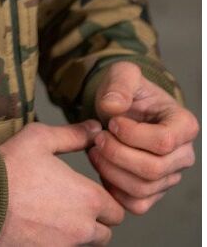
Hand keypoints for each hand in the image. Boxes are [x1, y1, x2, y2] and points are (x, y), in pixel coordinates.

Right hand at [0, 119, 124, 244]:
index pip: (117, 209)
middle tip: (74, 202)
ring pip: (84, 243)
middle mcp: (83, 227)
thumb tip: (94, 130)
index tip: (89, 190)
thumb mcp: (40, 138)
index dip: (105, 198)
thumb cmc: (11, 166)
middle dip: (95, 219)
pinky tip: (39, 223)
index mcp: (88, 198)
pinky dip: (56, 239)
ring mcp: (65, 245)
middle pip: (105, 231)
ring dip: (77, 231)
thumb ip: (73, 135)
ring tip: (54, 212)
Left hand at [86, 61, 198, 215]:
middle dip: (117, 154)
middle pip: (153, 169)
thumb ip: (119, 84)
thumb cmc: (126, 91)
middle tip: (97, 138)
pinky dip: (114, 189)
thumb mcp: (122, 74)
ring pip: (143, 189)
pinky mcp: (153, 192)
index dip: (132, 135)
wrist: (119, 109)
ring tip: (95, 149)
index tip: (113, 122)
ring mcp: (170, 176)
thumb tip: (114, 107)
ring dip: (111, 171)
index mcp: (184, 124)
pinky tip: (102, 166)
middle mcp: (183, 155)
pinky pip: (136, 204)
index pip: (164, 142)